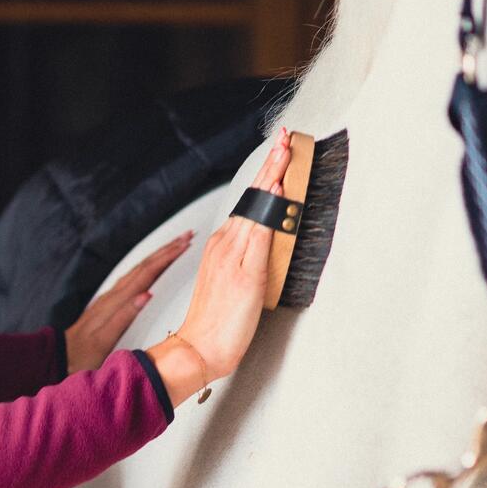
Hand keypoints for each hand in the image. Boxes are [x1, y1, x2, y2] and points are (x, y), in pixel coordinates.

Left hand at [64, 230, 195, 372]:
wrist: (60, 358)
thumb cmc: (83, 355)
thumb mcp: (104, 341)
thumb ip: (125, 316)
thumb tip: (147, 294)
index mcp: (115, 302)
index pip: (147, 273)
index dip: (167, 258)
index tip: (185, 244)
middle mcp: (113, 295)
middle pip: (144, 266)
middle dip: (167, 250)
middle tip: (187, 235)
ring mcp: (109, 297)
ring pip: (138, 269)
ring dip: (158, 255)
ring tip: (175, 245)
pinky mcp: (107, 303)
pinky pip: (131, 278)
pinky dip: (147, 268)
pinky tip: (152, 266)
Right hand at [145, 128, 293, 403]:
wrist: (199, 349)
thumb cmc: (216, 324)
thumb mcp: (235, 284)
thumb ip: (248, 258)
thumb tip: (264, 235)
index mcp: (223, 247)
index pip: (250, 203)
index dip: (266, 176)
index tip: (279, 152)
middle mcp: (226, 245)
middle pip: (253, 197)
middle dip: (270, 165)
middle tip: (287, 138)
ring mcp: (234, 257)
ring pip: (257, 208)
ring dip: (273, 177)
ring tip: (287, 151)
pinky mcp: (246, 273)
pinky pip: (260, 234)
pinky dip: (269, 210)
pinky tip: (278, 191)